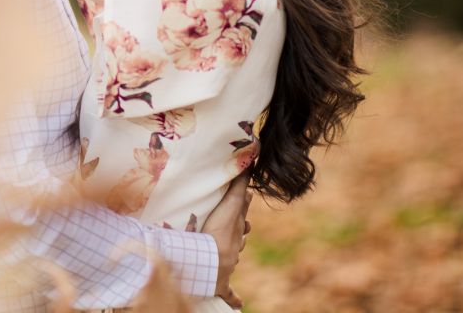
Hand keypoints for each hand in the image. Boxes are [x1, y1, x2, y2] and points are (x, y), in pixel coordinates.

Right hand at [203, 171, 252, 308]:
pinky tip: (239, 304)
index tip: (243, 204)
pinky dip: (235, 298)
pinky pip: (230, 294)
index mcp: (236, 230)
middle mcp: (235, 247)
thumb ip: (238, 185)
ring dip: (232, 258)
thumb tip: (250, 163)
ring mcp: (229, 265)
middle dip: (238, 235)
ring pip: (234, 260)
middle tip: (237, 231)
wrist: (212, 260)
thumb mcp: (230, 205)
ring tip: (231, 257)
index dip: (242, 211)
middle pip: (239, 239)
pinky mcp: (222, 284)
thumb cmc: (219, 231)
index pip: (242, 218)